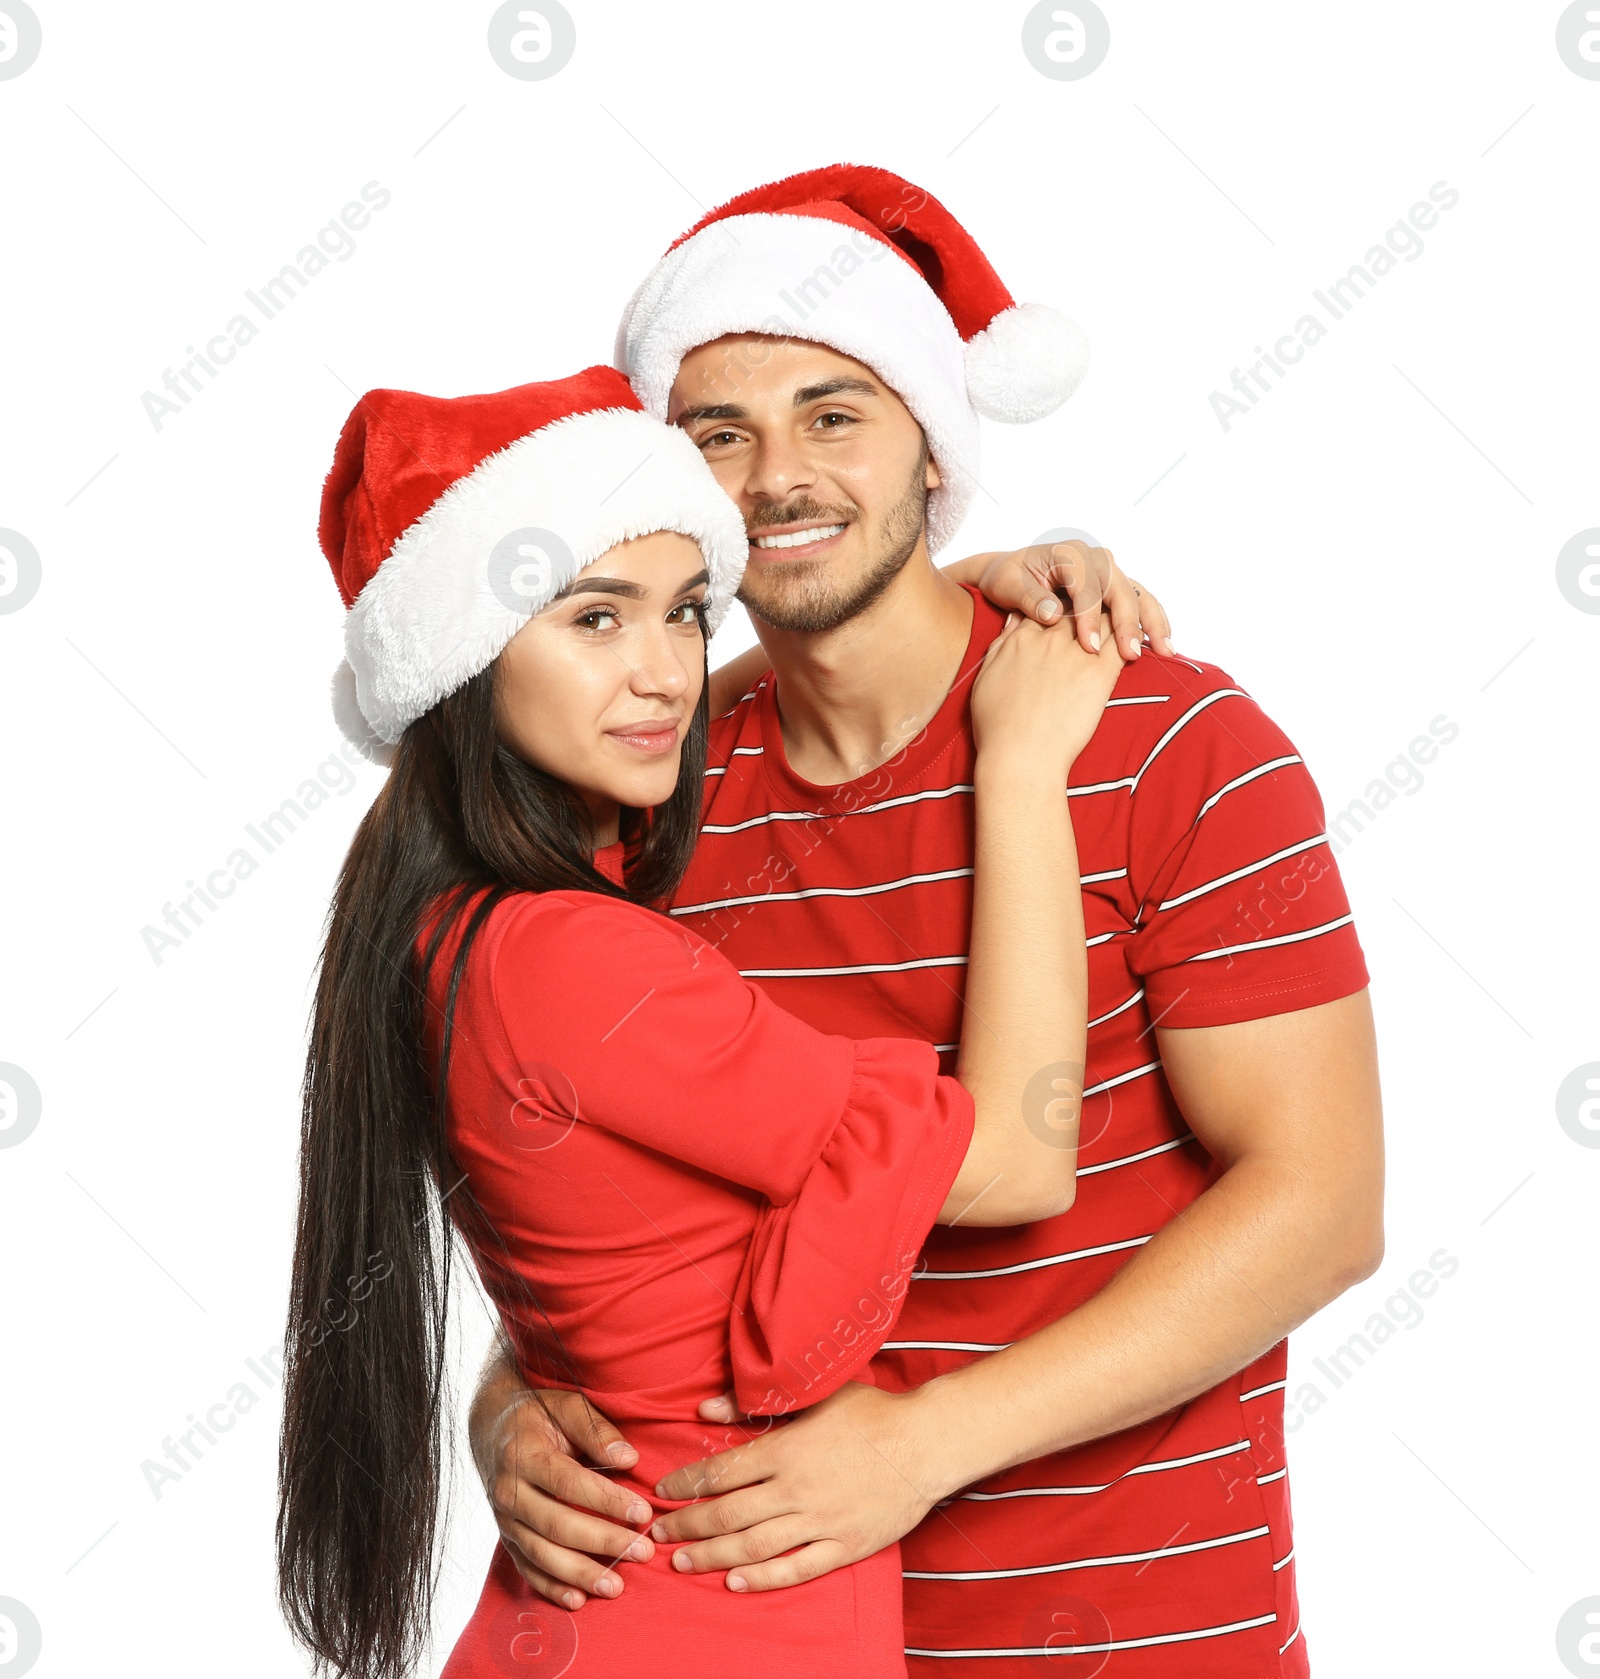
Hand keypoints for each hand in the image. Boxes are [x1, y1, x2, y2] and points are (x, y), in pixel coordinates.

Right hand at [472, 1383, 655, 1608]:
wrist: (492, 1428)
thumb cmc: (538, 1414)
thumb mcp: (566, 1406)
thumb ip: (596, 1430)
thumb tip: (628, 1459)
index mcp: (524, 1454)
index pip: (569, 1483)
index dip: (606, 1500)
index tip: (642, 1513)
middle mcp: (509, 1491)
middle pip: (558, 1524)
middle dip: (604, 1541)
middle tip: (642, 1552)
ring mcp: (504, 1519)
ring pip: (542, 1554)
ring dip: (581, 1573)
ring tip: (616, 1586)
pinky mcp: (506, 1537)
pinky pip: (527, 1568)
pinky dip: (551, 1587)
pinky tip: (578, 1600)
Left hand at [652, 1382, 948, 1591]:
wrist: (927, 1442)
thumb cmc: (870, 1412)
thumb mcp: (813, 1394)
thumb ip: (753, 1405)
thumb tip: (705, 1410)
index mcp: (786, 1449)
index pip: (722, 1471)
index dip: (686, 1483)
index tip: (662, 1490)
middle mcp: (797, 1489)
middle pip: (728, 1513)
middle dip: (687, 1525)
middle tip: (657, 1534)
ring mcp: (821, 1520)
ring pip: (755, 1545)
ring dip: (713, 1555)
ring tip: (682, 1562)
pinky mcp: (845, 1545)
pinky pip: (797, 1568)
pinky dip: (764, 1579)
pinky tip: (736, 1583)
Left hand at [947, 540, 1171, 659]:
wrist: (1010, 575)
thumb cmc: (1006, 578)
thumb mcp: (1008, 585)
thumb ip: (1029, 598)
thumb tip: (1053, 615)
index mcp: (1070, 553)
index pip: (1087, 586)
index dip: (1089, 617)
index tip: (1088, 648)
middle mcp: (1095, 560)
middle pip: (1121, 588)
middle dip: (1129, 623)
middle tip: (1131, 655)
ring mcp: (1108, 575)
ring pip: (1139, 595)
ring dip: (1153, 623)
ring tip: (1166, 651)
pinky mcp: (1114, 591)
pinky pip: (1139, 604)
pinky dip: (1151, 624)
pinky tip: (1162, 647)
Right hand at [970, 608, 1125, 769]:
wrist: (1019, 756)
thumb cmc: (998, 727)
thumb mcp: (986, 677)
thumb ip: (1001, 645)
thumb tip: (1014, 619)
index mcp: (1022, 638)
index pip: (1047, 605)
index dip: (1061, 604)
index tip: (1070, 609)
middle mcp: (1049, 639)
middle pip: (1077, 606)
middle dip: (1091, 604)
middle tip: (1104, 607)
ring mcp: (1075, 655)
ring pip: (1104, 619)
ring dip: (1116, 616)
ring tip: (1128, 617)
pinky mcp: (1099, 674)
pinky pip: (1123, 644)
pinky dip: (1134, 637)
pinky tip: (1141, 638)